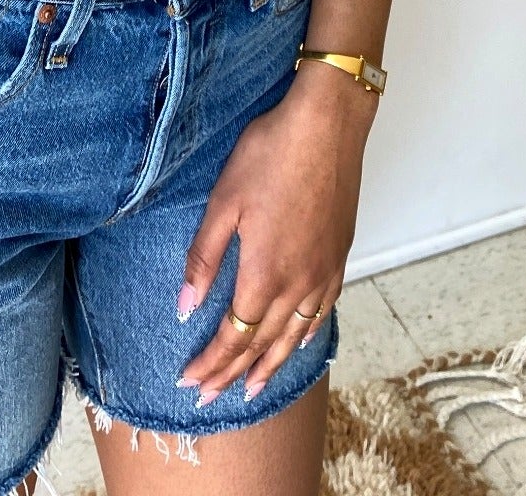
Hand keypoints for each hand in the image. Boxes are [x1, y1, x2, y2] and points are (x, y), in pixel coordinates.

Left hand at [175, 64, 376, 403]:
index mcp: (264, 274)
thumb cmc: (270, 155)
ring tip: (253, 389)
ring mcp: (323, 273)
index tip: (188, 382)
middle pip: (261, 344)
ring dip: (270, 365)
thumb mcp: (224, 202)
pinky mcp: (339, 256)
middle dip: (231, 374)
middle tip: (209, 400)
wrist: (327, 125)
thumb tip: (185, 309)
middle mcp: (297, 284)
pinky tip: (297, 342)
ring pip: (294, 336)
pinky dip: (304, 337)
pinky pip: (321, 313)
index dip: (210, 363)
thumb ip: (204, 259)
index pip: (233, 336)